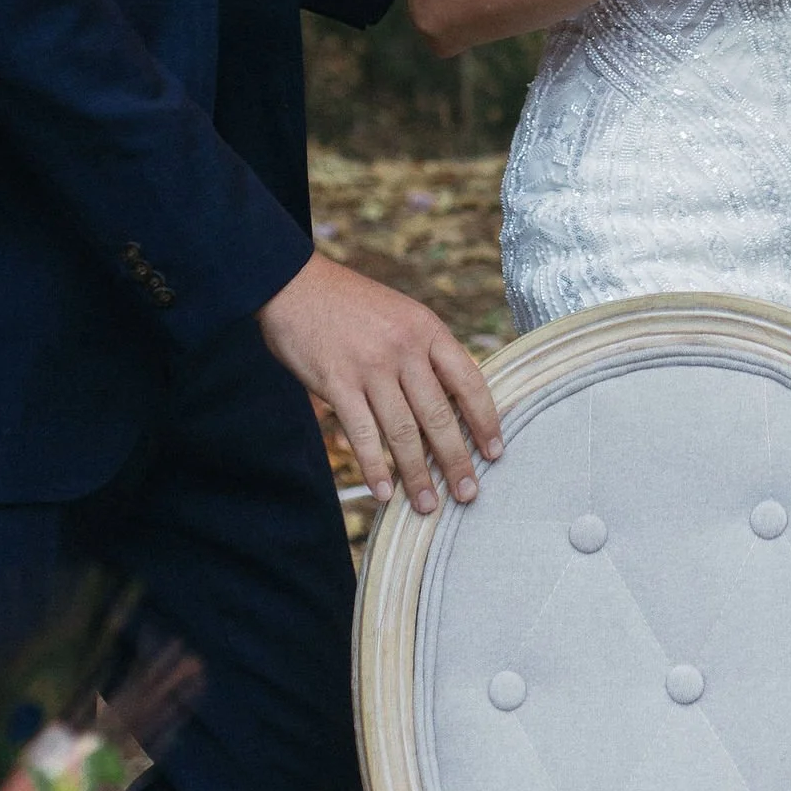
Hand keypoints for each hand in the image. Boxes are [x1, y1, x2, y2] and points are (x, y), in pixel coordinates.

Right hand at [259, 253, 502, 513]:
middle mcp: (404, 348)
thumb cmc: (353, 306)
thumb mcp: (402, 315)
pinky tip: (383, 492)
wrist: (295, 285)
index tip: (495, 453)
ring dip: (417, 474)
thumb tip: (454, 405)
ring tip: (428, 505)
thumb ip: (426, 354)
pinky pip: (362, 433)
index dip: (486, 421)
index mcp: (427, 329)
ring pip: (403, 431)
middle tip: (469, 494)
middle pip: (438, 415)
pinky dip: (375, 466)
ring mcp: (370, 366)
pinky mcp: (336, 382)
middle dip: (456, 460)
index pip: (469, 381)